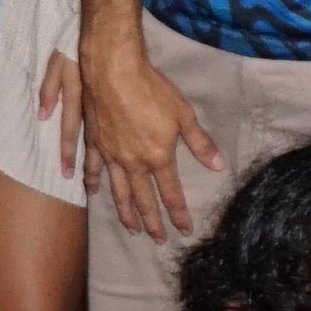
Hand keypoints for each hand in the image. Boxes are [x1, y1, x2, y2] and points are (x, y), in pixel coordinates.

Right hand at [71, 23, 203, 239]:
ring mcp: (111, 155)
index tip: (185, 230)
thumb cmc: (151, 88)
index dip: (179, 214)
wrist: (113, 70)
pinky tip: (92, 194)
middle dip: (153, 223)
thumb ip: (199, 142)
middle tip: (158, 239)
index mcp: (158, 157)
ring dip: (126, 213)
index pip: (171, 194)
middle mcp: (133, 163)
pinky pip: (94, 169)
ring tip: (131, 229)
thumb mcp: (183, 114)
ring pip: (118, 192)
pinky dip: (93, 183)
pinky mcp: (95, 143)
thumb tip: (218, 165)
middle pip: (143, 200)